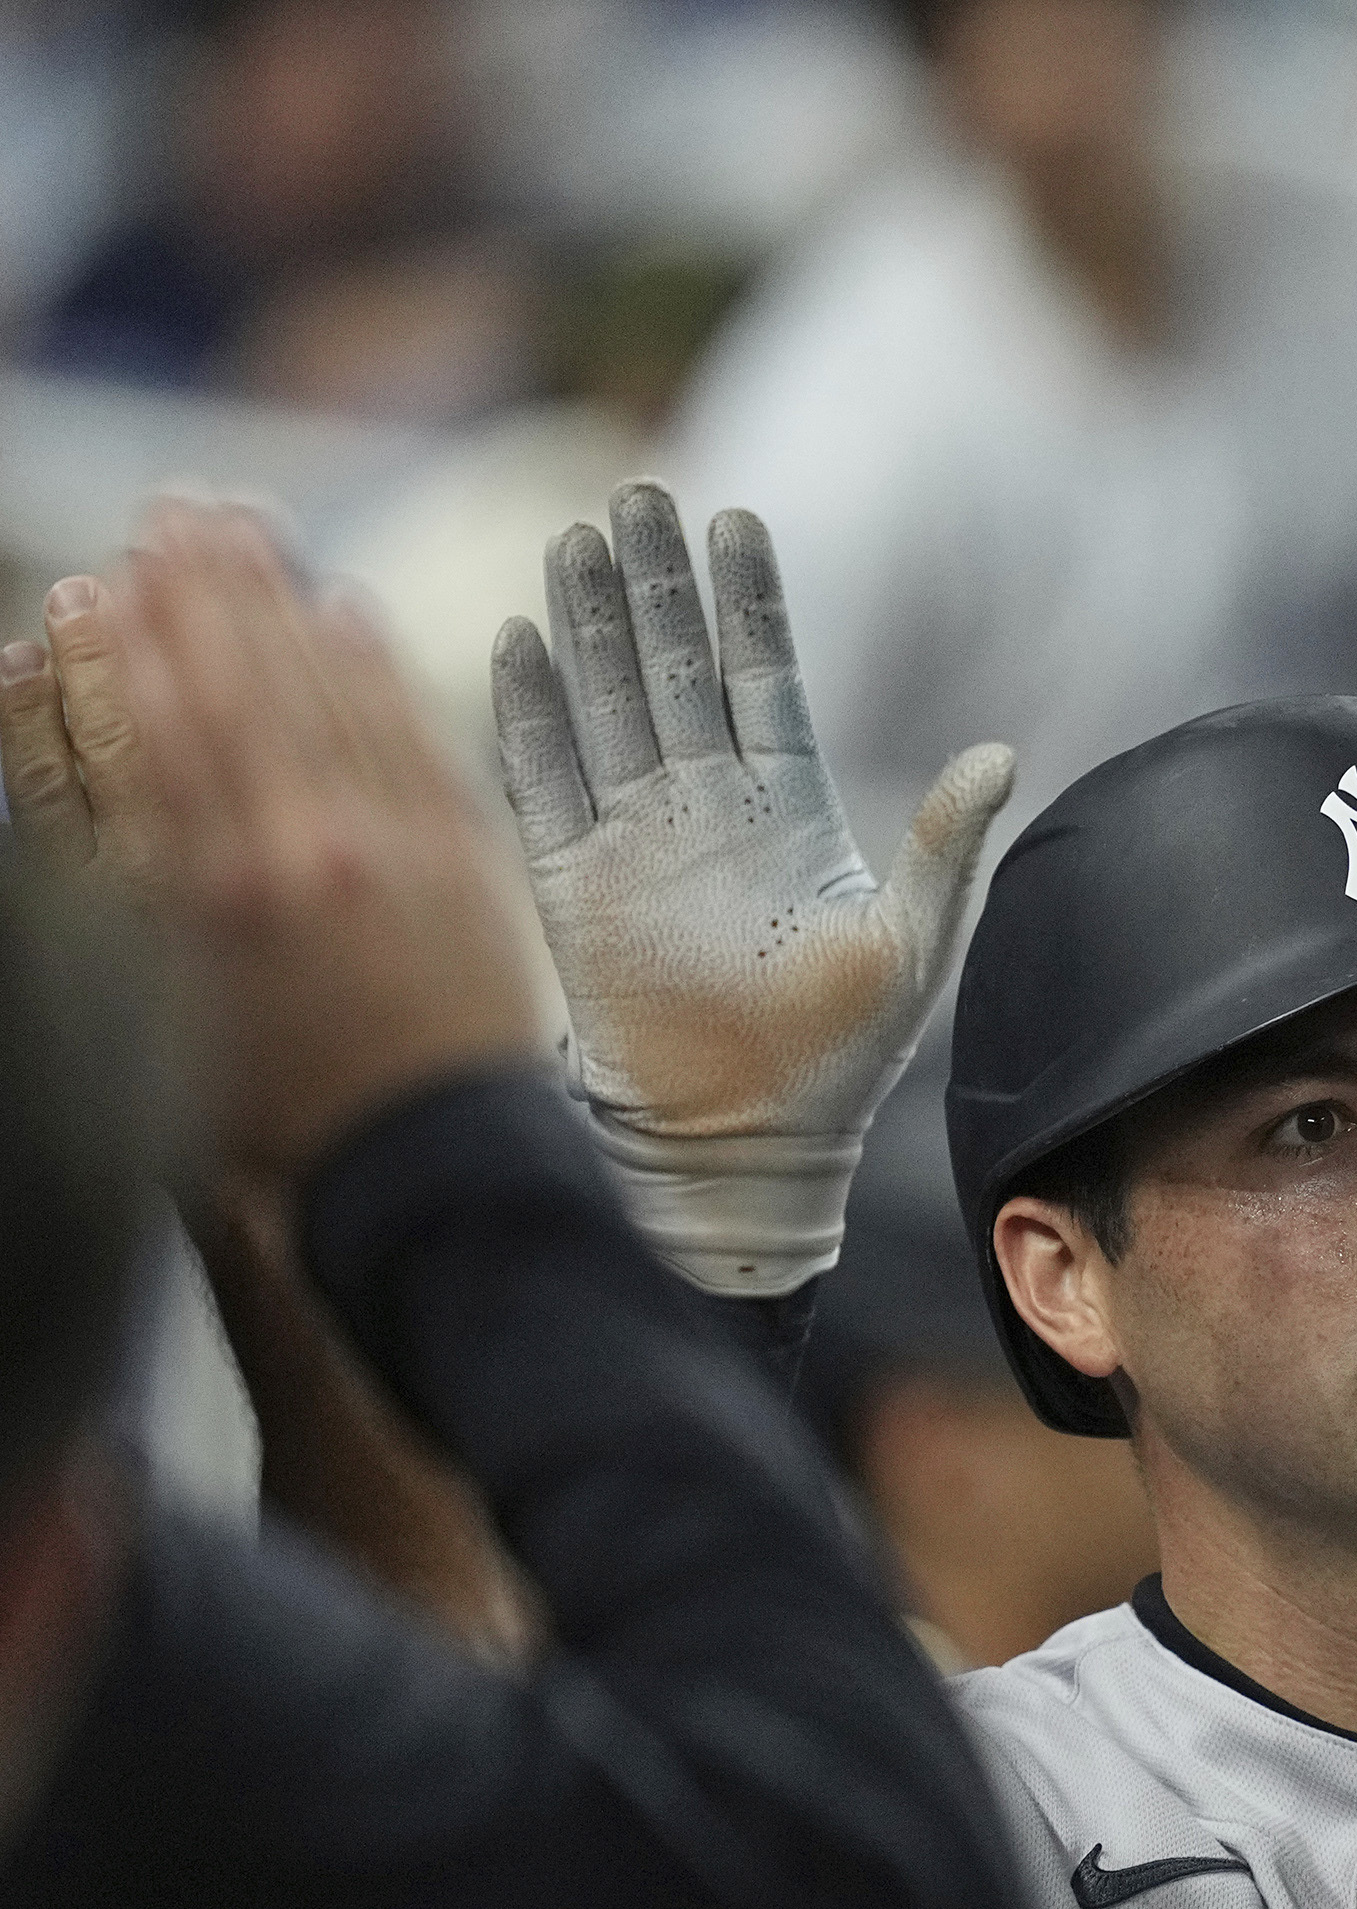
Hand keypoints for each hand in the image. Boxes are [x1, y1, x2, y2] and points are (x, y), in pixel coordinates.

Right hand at [9, 503, 539, 1183]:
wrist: (430, 1173)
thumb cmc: (282, 1124)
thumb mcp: (172, 1018)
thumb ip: (149, 898)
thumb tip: (126, 807)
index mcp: (213, 898)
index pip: (162, 735)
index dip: (138, 646)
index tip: (110, 575)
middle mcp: (302, 856)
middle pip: (242, 692)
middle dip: (204, 591)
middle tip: (173, 508)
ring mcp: (394, 852)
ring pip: (327, 698)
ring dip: (282, 603)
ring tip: (243, 526)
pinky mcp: (466, 865)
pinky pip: (415, 742)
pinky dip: (377, 671)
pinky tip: (346, 611)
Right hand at [494, 481, 1009, 1292]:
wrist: (750, 1141)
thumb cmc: (841, 1055)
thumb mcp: (912, 942)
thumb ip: (944, 843)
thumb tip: (1002, 753)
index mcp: (787, 807)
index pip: (760, 676)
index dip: (747, 601)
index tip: (738, 519)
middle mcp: (704, 805)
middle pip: (671, 667)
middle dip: (656, 582)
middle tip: (641, 492)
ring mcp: (633, 836)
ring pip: (603, 701)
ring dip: (589, 621)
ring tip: (578, 534)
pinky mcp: (573, 881)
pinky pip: (540, 778)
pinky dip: (527, 712)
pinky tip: (517, 639)